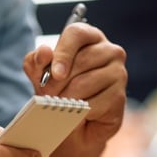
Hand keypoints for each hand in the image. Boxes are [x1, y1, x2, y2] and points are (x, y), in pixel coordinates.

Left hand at [25, 22, 127, 150]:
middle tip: (47, 96)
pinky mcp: (119, 97)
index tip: (54, 73)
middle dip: (57, 82)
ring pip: (85, 83)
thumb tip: (44, 52)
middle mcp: (109, 51)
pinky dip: (78, 112)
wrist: (71, 122)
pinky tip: (76, 114)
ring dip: (65, 98)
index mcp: (89, 37)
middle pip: (81, 61)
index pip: (77, 34)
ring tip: (58, 105)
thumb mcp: (40, 74)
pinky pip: (93, 104)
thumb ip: (36, 61)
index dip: (63, 53)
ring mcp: (118, 73)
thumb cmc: (57, 90)